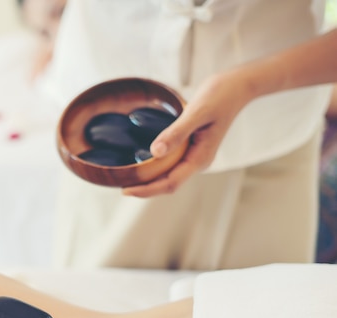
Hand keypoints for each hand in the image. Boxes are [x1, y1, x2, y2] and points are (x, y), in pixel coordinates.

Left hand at [121, 72, 253, 197]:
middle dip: (146, 188)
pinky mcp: (192, 147)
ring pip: (170, 175)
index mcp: (200, 158)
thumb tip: (155, 152)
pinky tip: (142, 162)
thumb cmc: (220, 96)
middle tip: (120, 187)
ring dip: (150, 179)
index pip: (170, 183)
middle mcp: (198, 161)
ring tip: (127, 179)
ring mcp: (196, 155)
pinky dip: (156, 166)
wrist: (237, 86)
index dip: (147, 190)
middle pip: (168, 183)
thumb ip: (176, 132)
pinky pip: (171, 163)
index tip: (126, 191)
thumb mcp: (197, 112)